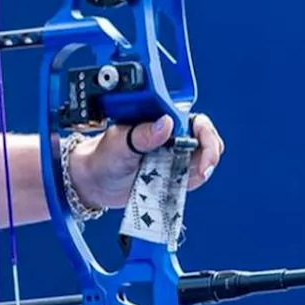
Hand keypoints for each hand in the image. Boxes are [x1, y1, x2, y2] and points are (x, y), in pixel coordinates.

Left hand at [70, 113, 224, 209]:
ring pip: (205, 159)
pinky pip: (194, 178)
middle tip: (202, 170)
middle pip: (207, 139)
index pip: (195, 119)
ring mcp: (174, 156)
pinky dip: (192, 181)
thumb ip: (141, 135)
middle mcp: (171, 135)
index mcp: (159, 120)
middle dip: (210, 153)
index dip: (204, 133)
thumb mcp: (119, 144)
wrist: (94, 182)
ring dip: (202, 169)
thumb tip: (166, 123)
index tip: (202, 151)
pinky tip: (179, 184)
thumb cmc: (103, 157)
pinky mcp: (174, 174)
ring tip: (187, 178)